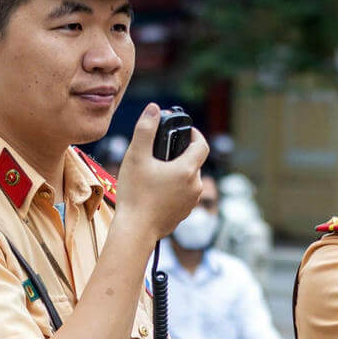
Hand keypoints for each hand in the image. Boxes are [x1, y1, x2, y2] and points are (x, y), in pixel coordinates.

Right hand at [117, 103, 208, 237]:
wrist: (135, 230)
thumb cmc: (135, 194)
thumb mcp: (136, 157)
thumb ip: (146, 129)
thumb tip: (154, 108)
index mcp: (187, 170)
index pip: (202, 145)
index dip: (194, 134)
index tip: (184, 130)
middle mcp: (195, 186)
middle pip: (194, 162)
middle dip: (181, 154)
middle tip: (161, 151)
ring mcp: (191, 202)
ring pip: (189, 179)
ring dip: (178, 171)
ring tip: (157, 171)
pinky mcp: (184, 213)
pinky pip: (184, 194)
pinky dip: (175, 188)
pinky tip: (157, 189)